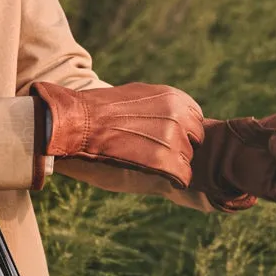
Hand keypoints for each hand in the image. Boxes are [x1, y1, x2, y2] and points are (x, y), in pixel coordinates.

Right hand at [32, 80, 205, 193]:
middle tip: (159, 153)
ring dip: (174, 165)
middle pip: (195, 141)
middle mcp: (179, 116)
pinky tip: (163, 179)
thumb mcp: (137, 94)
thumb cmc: (100, 108)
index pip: (195, 119)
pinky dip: (175, 181)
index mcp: (175, 97)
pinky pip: (183, 177)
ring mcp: (173, 139)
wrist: (80, 122)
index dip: (183, 131)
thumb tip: (171, 115)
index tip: (166, 138)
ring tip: (151, 164)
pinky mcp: (165, 162)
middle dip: (181, 148)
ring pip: (188, 160)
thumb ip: (160, 105)